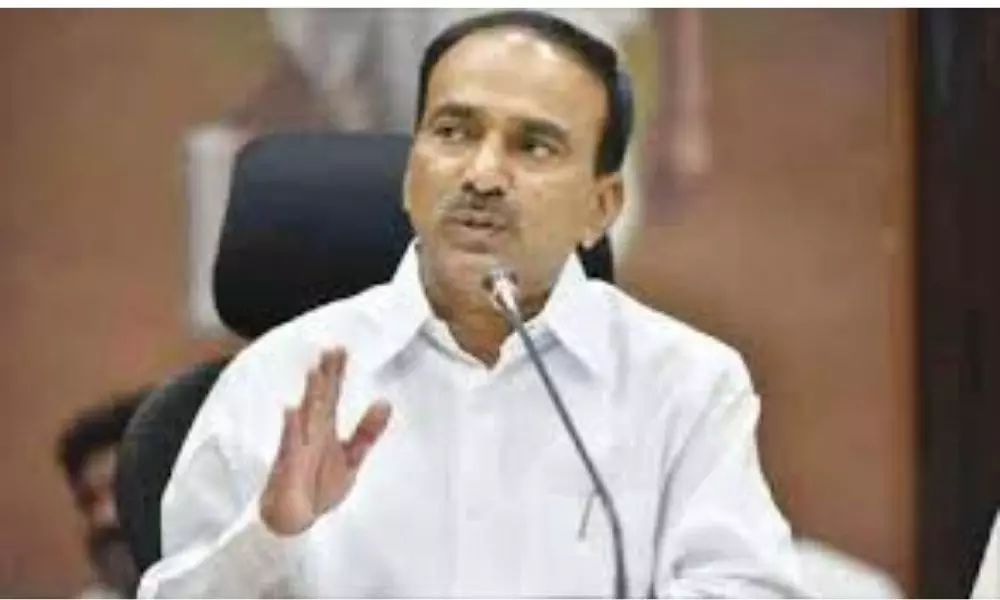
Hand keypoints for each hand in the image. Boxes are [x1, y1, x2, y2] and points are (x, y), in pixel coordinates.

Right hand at [260, 347, 391, 535]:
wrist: (296, 519)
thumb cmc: (319, 486)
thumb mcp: (351, 458)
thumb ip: (367, 432)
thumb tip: (385, 403)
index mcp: (325, 429)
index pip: (332, 396)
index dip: (336, 374)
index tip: (341, 350)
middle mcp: (311, 433)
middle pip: (319, 399)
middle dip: (325, 376)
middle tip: (331, 350)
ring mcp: (298, 447)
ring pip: (306, 417)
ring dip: (310, 396)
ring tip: (316, 373)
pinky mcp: (288, 466)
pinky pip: (289, 445)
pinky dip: (290, 429)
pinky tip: (291, 411)